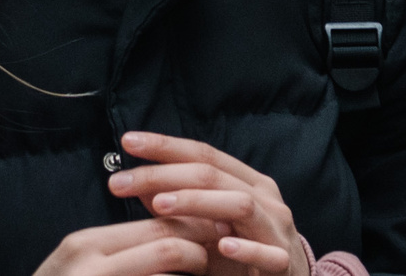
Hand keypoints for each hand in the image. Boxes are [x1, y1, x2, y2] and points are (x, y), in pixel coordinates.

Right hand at [31, 218, 214, 275]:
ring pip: (168, 270)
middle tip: (222, 252)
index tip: (217, 228)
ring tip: (210, 273)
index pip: (152, 222)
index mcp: (85, 245)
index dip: (191, 224)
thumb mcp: (81, 268)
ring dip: (196, 270)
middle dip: (202, 246)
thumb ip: (117, 250)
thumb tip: (166, 232)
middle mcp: (90, 264)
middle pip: (166, 242)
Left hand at [108, 130, 312, 274]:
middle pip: (214, 175)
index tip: (128, 142)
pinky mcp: (283, 263)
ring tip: (159, 205)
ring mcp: (277, 230)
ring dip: (198, 202)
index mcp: (249, 182)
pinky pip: (267, 253)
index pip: (205, 154)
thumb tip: (139, 187)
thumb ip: (180, 209)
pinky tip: (222, 247)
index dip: (166, 145)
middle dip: (164, 175)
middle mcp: (265, 198)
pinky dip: (245, 249)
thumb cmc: (244, 257)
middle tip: (122, 181)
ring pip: (240, 205)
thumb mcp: (208, 229)